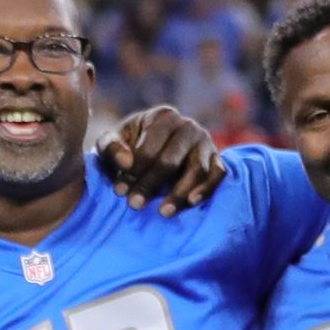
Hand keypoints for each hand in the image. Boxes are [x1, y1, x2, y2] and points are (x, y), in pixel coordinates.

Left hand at [98, 105, 226, 214]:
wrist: (150, 154)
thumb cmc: (127, 148)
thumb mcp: (111, 143)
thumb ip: (111, 148)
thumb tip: (125, 162)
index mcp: (163, 117)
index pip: (149, 147)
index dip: (134, 171)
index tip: (119, 192)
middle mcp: (188, 126)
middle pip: (171, 160)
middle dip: (151, 184)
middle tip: (134, 205)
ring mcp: (205, 143)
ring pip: (197, 169)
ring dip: (179, 193)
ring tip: (163, 213)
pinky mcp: (216, 160)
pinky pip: (218, 175)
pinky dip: (207, 189)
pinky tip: (192, 203)